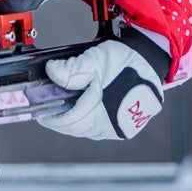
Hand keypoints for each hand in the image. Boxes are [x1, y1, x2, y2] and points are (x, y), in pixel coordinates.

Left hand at [34, 29, 167, 140]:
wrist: (152, 60)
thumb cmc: (125, 61)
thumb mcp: (93, 61)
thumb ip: (70, 69)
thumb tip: (51, 72)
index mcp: (99, 114)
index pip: (66, 122)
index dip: (50, 117)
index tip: (40, 111)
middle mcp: (109, 127)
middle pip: (76, 128)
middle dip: (61, 118)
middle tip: (51, 107)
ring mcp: (119, 128)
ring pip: (88, 129)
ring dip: (75, 119)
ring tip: (68, 104)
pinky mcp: (126, 126)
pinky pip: (100, 128)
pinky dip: (89, 118)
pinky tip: (86, 106)